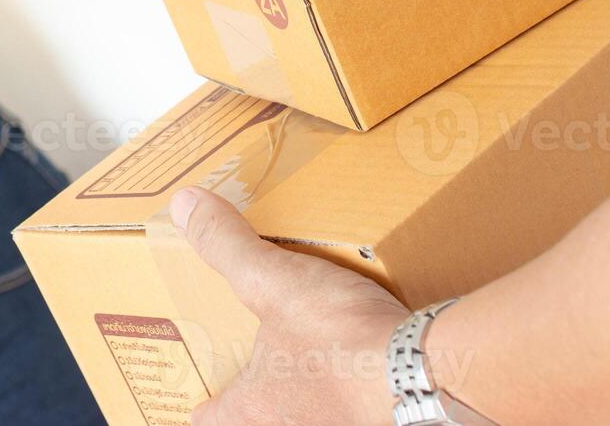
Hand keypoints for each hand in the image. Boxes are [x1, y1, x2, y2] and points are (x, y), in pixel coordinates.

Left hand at [170, 185, 403, 423]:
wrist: (426, 371)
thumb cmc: (338, 338)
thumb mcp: (272, 281)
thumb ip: (226, 245)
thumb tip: (183, 206)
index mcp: (258, 408)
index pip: (216, 422)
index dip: (205, 408)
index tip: (200, 400)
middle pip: (264, 422)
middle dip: (260, 399)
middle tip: (257, 369)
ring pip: (315, 416)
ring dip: (312, 393)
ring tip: (313, 358)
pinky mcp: (383, 419)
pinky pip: (359, 407)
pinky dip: (357, 386)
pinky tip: (367, 355)